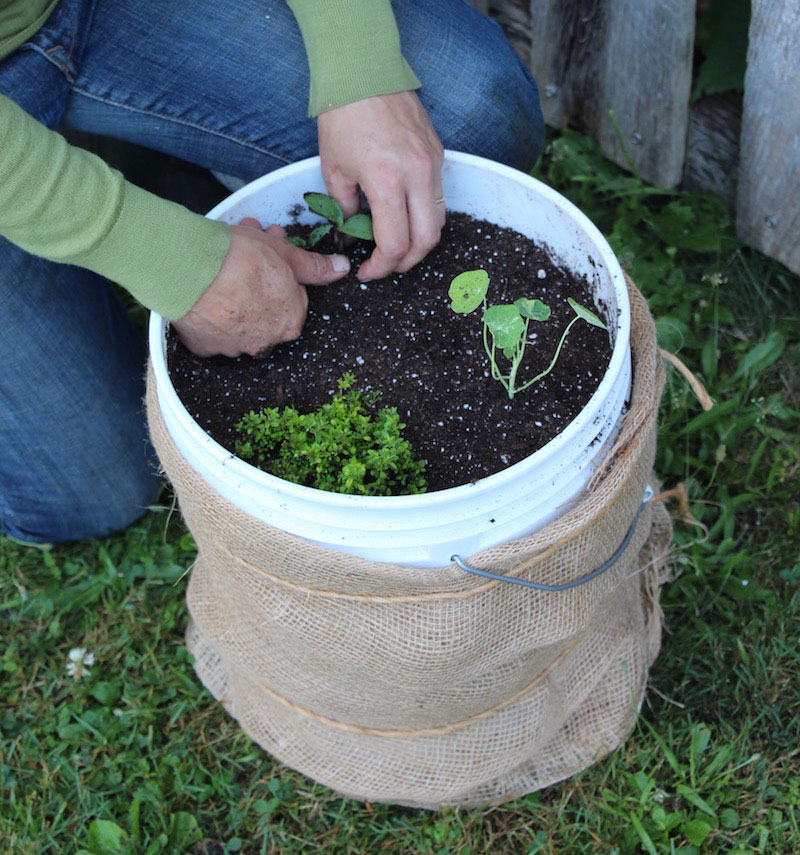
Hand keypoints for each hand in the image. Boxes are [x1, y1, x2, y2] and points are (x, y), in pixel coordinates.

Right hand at [173, 218, 349, 356]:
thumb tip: (341, 268)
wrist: (188, 268)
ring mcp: (234, 347)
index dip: (279, 273)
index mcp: (290, 322)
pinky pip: (211, 332)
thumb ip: (314, 267)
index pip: (292, 299)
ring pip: (238, 322)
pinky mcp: (205, 347)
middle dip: (258, 284)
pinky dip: (209, 316)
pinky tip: (204, 294)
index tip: (267, 258)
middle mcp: (265, 341)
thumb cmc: (238, 258)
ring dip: (234, 299)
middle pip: (266, 310)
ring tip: (219, 271)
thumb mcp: (285, 254)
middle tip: (243, 256)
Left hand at [317, 90, 444, 281]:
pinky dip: (424, 215)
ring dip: (420, 242)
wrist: (364, 72)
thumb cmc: (343, 117)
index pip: (394, 245)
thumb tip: (352, 234)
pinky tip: (405, 215)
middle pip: (426, 242)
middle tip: (387, 265)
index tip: (368, 271)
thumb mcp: (334, 169)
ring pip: (438, 222)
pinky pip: (439, 198)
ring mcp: (432, 165)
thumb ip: (345, 209)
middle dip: (406, 262)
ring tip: (398, 245)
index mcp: (387, 182)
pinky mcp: (438, 156)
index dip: (382, 267)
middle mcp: (417, 176)